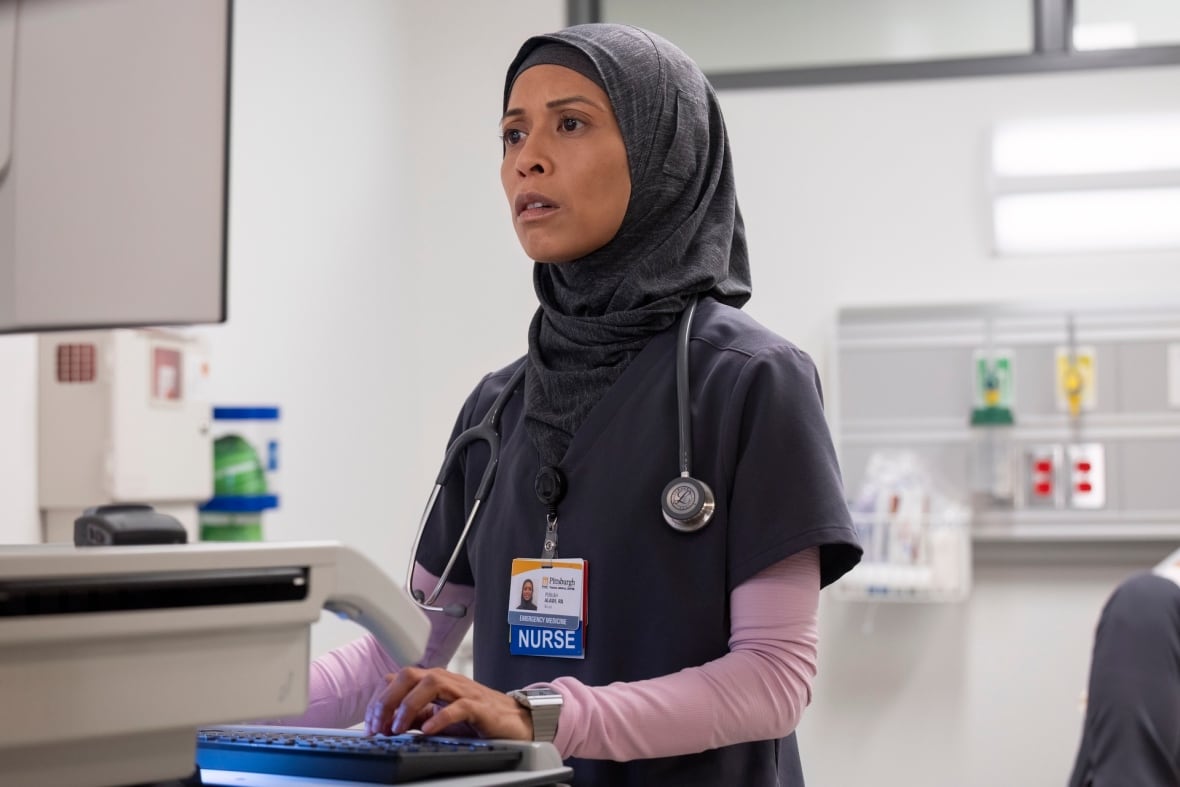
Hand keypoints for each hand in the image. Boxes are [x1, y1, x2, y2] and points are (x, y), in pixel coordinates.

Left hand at [363, 666, 532, 740]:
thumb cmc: (480, 718)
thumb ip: (418, 715)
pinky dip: (440, 717)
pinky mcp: (481, 708)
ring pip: (431, 683)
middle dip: (388, 700)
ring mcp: (464, 691)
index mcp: (435, 682)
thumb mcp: (441, 716)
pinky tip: (428, 731)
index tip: (370, 726)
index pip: (398, 680)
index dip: (379, 701)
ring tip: (397, 729)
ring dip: (408, 706)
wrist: (517, 722)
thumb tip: (389, 722)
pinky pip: (459, 706)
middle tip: (378, 727)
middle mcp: (447, 682)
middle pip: (410, 674)